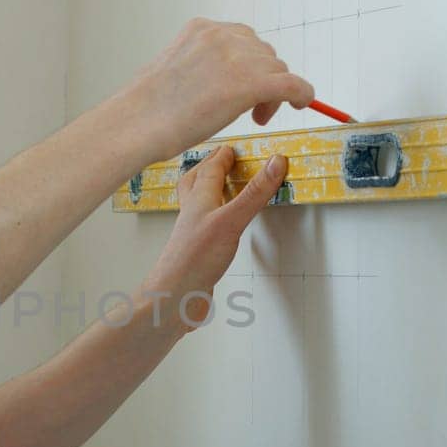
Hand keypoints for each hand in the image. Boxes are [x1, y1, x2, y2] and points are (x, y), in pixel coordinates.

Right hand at [124, 18, 314, 160]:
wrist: (138, 123)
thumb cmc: (149, 108)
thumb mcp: (177, 70)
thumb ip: (205, 65)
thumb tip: (229, 81)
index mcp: (202, 28)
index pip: (244, 40)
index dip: (250, 66)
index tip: (244, 89)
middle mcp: (222, 36)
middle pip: (264, 54)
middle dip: (263, 80)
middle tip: (254, 112)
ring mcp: (237, 57)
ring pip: (277, 70)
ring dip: (274, 92)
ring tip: (257, 117)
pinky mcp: (251, 83)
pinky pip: (293, 84)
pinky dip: (302, 94)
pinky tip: (303, 103)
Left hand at [136, 145, 285, 331]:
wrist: (172, 299)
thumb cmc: (193, 260)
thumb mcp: (230, 221)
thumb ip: (253, 193)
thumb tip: (274, 163)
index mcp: (199, 200)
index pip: (211, 169)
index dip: (224, 156)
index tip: (234, 147)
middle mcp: (194, 214)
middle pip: (197, 182)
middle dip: (209, 167)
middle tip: (221, 158)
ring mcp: (194, 234)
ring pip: (199, 204)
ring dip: (208, 190)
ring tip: (218, 185)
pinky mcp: (198, 254)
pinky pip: (206, 227)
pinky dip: (214, 218)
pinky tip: (220, 225)